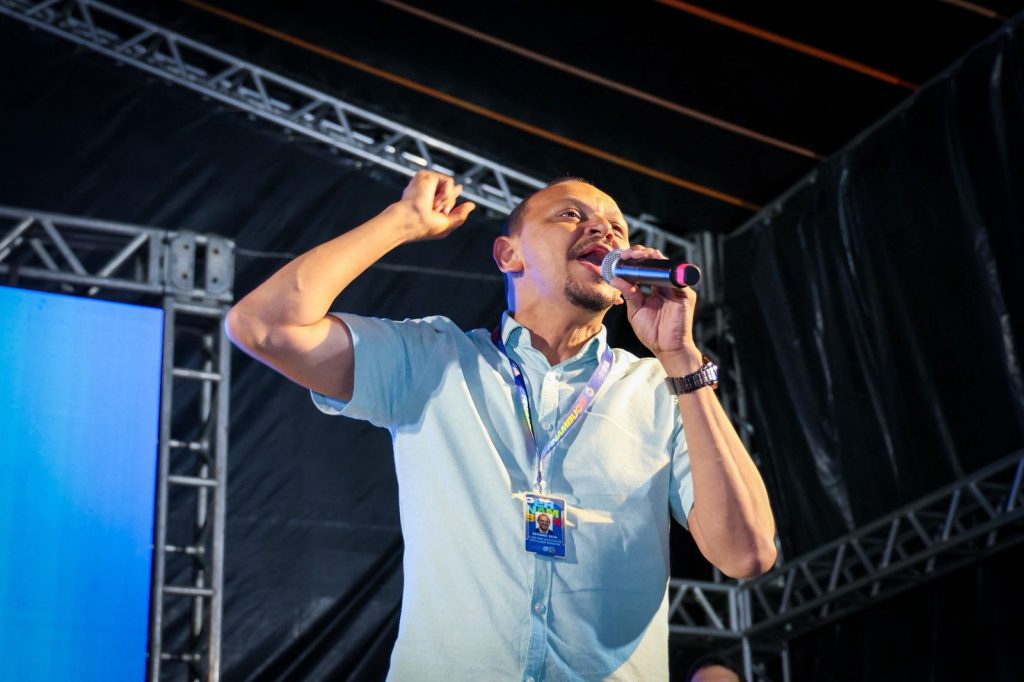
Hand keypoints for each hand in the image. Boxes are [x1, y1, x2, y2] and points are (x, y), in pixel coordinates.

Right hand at [395, 170, 475, 241]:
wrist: (411, 220)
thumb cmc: (423, 227)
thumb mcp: (446, 225)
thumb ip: (460, 215)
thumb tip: (471, 205)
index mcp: (427, 203)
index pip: (445, 194)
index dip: (453, 193)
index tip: (459, 189)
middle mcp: (425, 192)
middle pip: (449, 189)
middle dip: (450, 201)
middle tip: (439, 210)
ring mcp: (425, 184)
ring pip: (450, 187)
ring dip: (447, 200)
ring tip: (435, 207)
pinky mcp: (426, 176)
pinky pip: (449, 181)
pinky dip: (446, 193)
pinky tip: (435, 200)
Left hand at [608, 245, 702, 372]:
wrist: (666, 348)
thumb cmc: (652, 333)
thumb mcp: (635, 310)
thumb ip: (629, 293)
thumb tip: (615, 278)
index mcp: (655, 288)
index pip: (645, 268)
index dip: (633, 260)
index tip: (619, 257)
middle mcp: (666, 285)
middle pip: (655, 262)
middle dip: (640, 254)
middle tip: (627, 254)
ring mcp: (676, 289)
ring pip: (665, 265)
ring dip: (651, 257)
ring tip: (636, 255)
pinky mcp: (685, 294)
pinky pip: (676, 277)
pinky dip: (664, 269)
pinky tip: (653, 263)